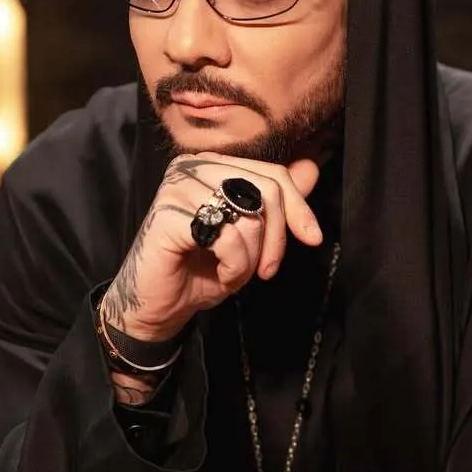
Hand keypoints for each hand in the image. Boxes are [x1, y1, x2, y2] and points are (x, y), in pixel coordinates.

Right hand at [102, 153, 322, 343]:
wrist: (158, 307)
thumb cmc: (201, 270)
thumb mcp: (249, 237)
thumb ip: (276, 202)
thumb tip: (310, 168)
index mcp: (212, 164)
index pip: (272, 173)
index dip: (298, 207)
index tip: (312, 237)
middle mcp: (192, 166)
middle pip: (265, 189)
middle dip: (277, 237)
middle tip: (267, 270)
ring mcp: (176, 187)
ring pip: (249, 214)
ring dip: (251, 257)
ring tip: (233, 272)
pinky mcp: (167, 214)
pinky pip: (227, 236)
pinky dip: (234, 264)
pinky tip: (219, 274)